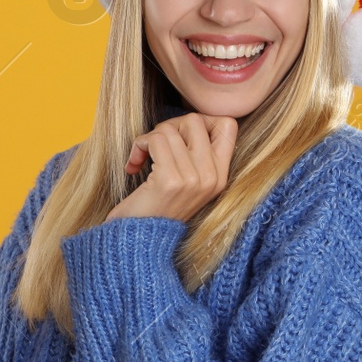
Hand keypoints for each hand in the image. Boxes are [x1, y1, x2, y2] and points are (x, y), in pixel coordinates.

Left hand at [105, 112, 237, 222]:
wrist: (138, 241)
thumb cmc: (156, 207)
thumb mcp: (186, 182)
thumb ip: (194, 154)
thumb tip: (187, 120)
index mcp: (220, 177)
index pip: (228, 125)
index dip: (201, 120)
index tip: (180, 137)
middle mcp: (212, 177)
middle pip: (195, 120)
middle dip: (169, 126)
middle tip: (156, 147)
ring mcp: (194, 179)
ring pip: (170, 129)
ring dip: (149, 139)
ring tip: (142, 158)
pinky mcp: (171, 180)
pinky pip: (155, 140)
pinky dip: (139, 146)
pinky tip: (133, 166)